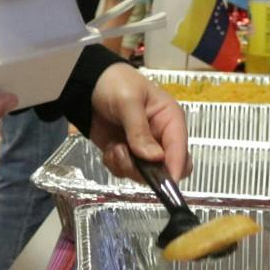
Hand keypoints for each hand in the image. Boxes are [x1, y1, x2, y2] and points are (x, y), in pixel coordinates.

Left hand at [86, 65, 188, 181]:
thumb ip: (140, 131)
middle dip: (147, 171)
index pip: (180, 149)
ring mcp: (144, 148)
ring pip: (144, 174)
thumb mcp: (128, 102)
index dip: (175, 168)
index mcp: (170, 119)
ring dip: (126, 165)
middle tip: (129, 158)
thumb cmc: (115, 84)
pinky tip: (110, 148)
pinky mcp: (127, 155)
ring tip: (115, 147)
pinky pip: (125, 172)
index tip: (165, 184)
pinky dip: (115, 164)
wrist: (88, 85)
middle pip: (167, 168)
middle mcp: (161, 137)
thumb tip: (156, 158)